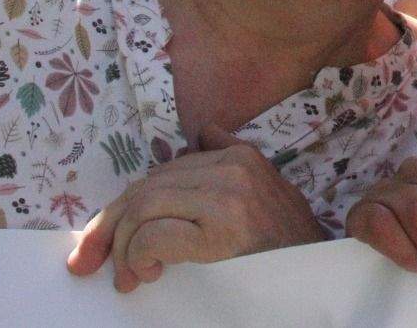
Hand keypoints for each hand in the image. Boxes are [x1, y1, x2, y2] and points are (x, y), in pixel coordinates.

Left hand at [66, 122, 325, 291]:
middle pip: (146, 187)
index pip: (162, 172)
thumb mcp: (269, 192)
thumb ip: (232, 164)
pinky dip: (138, 255)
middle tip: (91, 263)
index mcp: (239, 155)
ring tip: (129, 278)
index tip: (100, 241)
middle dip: (109, 227)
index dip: (123, 206)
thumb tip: (200, 136)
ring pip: (143, 206)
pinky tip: (146, 273)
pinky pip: (155, 233)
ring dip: (124, 247)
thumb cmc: (291, 247)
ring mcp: (228, 195)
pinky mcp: (222, 228)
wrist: (325, 279)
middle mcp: (231, 166)